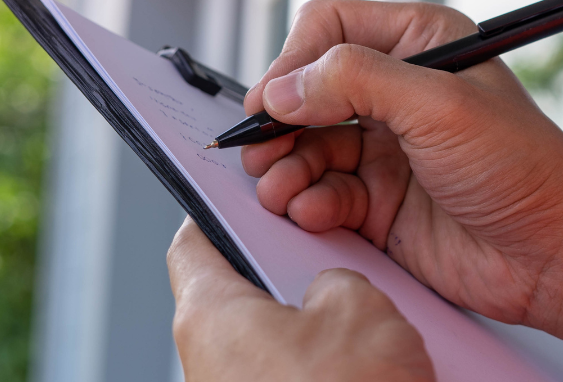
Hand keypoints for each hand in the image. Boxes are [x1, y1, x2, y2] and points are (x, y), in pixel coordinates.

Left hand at [168, 217, 434, 381]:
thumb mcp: (359, 306)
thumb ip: (336, 279)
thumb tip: (331, 293)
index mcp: (209, 313)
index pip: (193, 242)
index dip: (220, 212)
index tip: (242, 198)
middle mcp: (206, 360)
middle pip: (240, 295)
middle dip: (291, 276)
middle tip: (333, 262)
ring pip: (273, 343)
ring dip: (319, 330)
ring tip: (368, 326)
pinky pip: (291, 378)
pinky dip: (326, 367)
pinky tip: (369, 368)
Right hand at [242, 0, 562, 365]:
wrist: (555, 255)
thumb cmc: (524, 169)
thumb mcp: (441, 106)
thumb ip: (356, 82)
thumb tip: (283, 87)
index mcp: (422, 45)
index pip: (331, 29)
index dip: (294, 61)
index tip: (272, 100)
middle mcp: (400, 93)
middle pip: (307, 91)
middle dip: (279, 121)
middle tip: (261, 149)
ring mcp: (387, 150)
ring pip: (306, 146)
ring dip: (284, 167)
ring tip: (281, 188)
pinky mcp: (380, 203)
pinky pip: (321, 194)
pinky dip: (306, 202)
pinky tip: (311, 212)